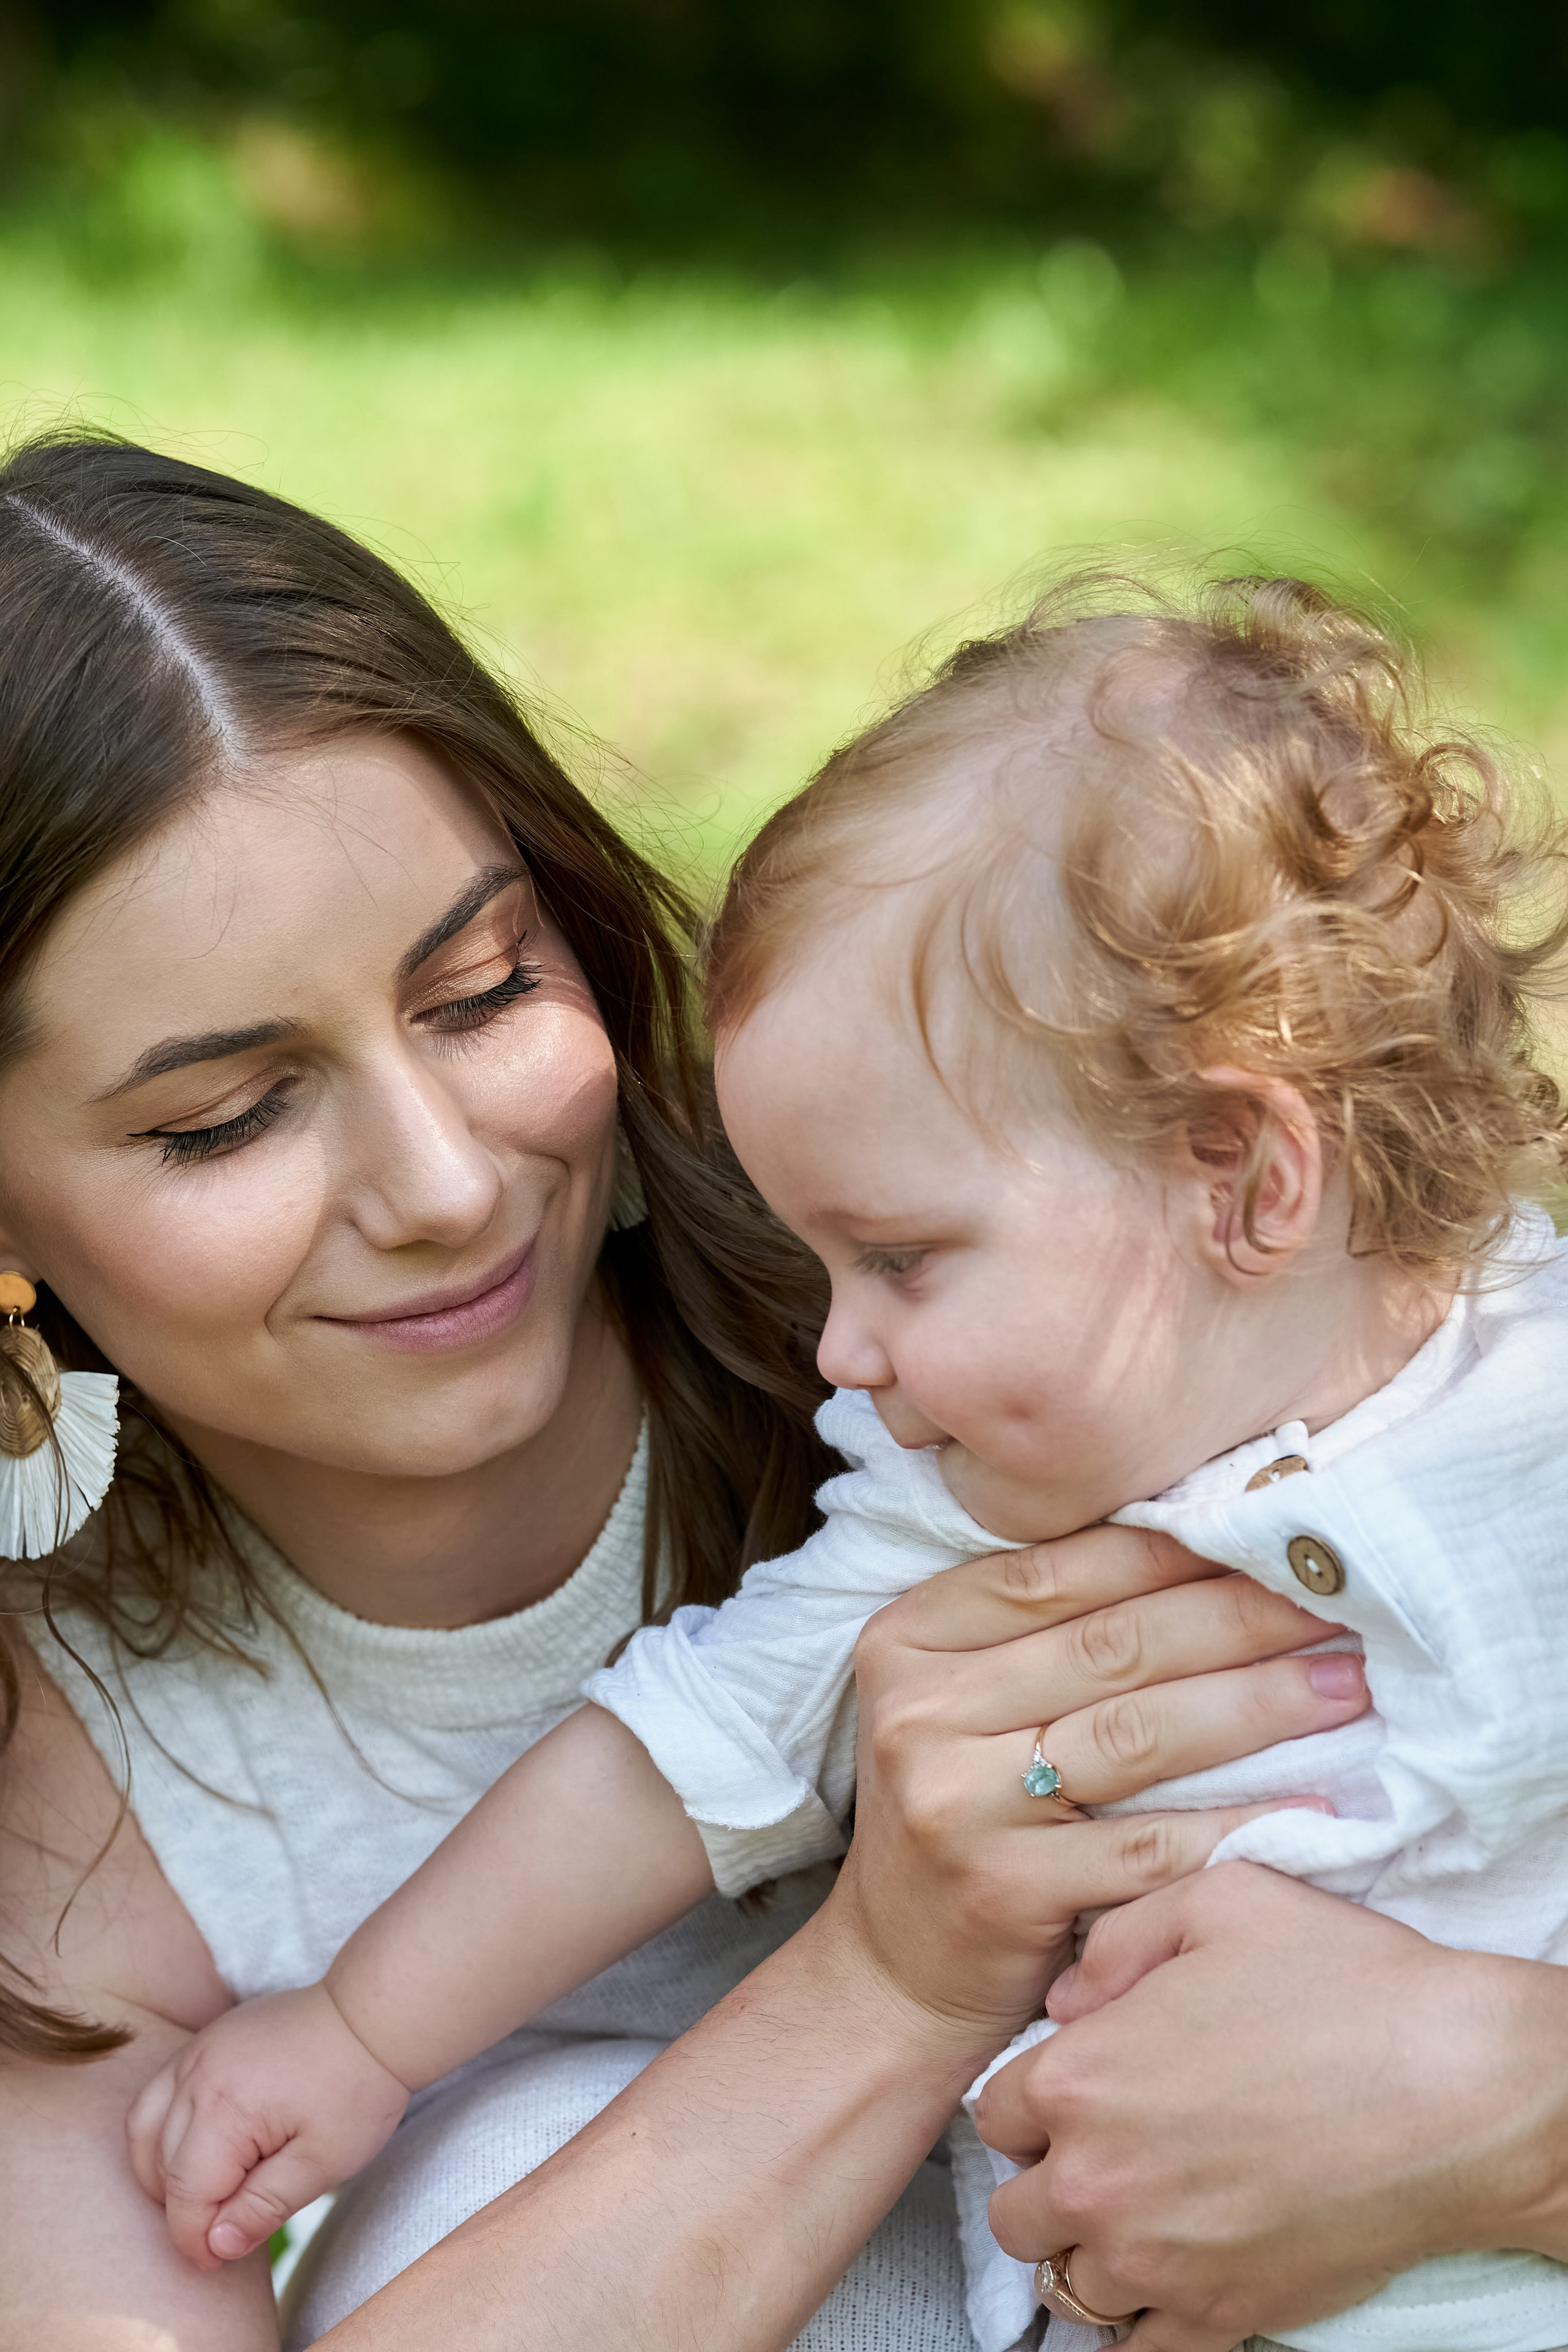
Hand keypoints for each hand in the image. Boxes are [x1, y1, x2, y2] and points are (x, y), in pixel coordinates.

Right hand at [126, 1981, 409, 2269]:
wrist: (372, 2016)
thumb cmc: (356, 2088)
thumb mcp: (322, 2163)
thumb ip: (264, 2207)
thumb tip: (216, 2246)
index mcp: (226, 2109)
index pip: (186, 2195)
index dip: (194, 2239)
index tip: (216, 2261)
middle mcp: (199, 2074)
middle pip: (160, 2163)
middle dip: (181, 2208)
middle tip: (217, 2232)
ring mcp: (199, 2050)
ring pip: (145, 2125)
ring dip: (160, 2169)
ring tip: (201, 2195)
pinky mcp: (208, 2039)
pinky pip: (160, 2091)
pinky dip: (163, 2128)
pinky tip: (197, 2148)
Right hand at [840, 1527, 1368, 2040]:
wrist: (897, 1973)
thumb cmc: (959, 1811)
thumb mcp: (963, 1701)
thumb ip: (1045, 1631)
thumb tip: (1202, 1549)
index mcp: (909, 1637)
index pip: (1059, 1571)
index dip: (1174, 1551)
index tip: (1270, 1536)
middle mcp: (922, 1709)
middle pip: (1113, 1646)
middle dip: (1240, 1617)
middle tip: (1337, 1602)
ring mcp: (957, 1800)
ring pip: (1139, 1733)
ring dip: (1259, 1705)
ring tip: (1347, 1686)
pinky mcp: (1005, 1889)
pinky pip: (1149, 1845)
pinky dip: (1238, 1821)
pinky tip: (1314, 1803)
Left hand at [977, 1863, 1567, 2351]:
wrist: (1456, 2088)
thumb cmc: (1342, 1984)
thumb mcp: (1217, 1899)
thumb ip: (1118, 1939)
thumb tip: (1068, 2000)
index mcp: (1082, 2078)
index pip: (992, 2113)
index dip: (1032, 2098)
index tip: (1076, 2091)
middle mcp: (1099, 2180)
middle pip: (1015, 2213)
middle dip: (1047, 2181)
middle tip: (1106, 2154)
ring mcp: (1157, 2261)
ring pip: (1067, 2284)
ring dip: (1092, 2251)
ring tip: (1143, 2213)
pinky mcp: (1222, 2317)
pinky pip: (1136, 2351)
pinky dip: (1144, 2319)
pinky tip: (1175, 2272)